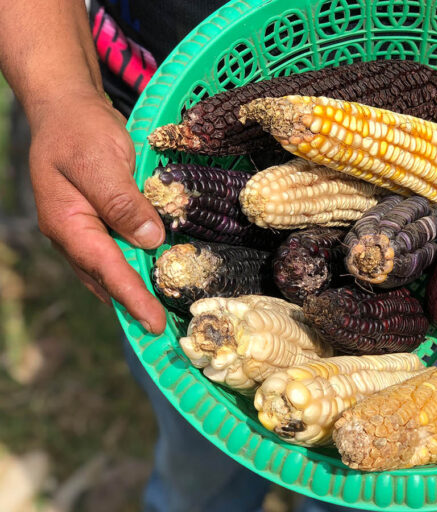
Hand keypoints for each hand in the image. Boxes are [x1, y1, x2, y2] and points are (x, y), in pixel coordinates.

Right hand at [28, 92, 166, 333]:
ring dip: (131, 291)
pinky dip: (130, 268)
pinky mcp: (95, 220)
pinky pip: (112, 252)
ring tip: (157, 313)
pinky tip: (148, 276)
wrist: (67, 106)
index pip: (106, 268)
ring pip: (107, 270)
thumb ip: (124, 203)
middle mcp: (71, 234)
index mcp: (68, 223)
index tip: (154, 323)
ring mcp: (80, 229)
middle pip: (104, 278)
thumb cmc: (81, 130)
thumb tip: (151, 241)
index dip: (133, 297)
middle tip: (162, 329)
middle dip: (132, 304)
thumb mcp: (102, 162)